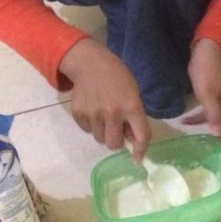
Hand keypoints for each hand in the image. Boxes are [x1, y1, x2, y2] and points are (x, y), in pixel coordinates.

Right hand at [58, 38, 151, 157]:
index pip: (141, 136)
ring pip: (99, 139)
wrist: (90, 63)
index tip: (138, 158)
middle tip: (116, 129)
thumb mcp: (133, 92)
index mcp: (131, 106)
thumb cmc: (117, 77)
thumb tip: (132, 141)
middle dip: (116, 140)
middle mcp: (112, 113)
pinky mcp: (78, 114)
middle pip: (114, 144)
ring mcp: (93, 114)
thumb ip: (134, 116)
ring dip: (103, 132)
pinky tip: (93, 109)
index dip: (141, 150)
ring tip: (103, 115)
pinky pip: (87, 130)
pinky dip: (91, 125)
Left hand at [187, 38, 220, 146]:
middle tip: (209, 145)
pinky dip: (199, 120)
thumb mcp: (207, 94)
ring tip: (195, 136)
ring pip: (220, 123)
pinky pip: (209, 114)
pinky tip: (184, 121)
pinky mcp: (212, 99)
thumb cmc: (206, 72)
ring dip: (210, 130)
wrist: (203, 52)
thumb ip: (214, 114)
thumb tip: (219, 135)